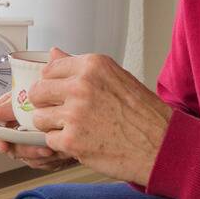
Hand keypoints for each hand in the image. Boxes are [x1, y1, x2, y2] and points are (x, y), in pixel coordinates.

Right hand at [0, 89, 77, 172]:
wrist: (72, 101)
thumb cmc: (47, 94)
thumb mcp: (28, 94)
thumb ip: (10, 105)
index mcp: (4, 118)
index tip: (2, 145)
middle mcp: (14, 134)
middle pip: (10, 149)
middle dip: (26, 150)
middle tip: (41, 148)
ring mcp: (28, 145)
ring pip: (28, 159)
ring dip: (42, 155)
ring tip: (54, 148)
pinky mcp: (44, 155)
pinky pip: (45, 163)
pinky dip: (53, 159)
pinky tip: (61, 151)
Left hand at [30, 47, 173, 185]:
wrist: (161, 145)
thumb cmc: (144, 114)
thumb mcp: (116, 77)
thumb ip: (82, 67)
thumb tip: (53, 53)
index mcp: (93, 65)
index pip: (50, 68)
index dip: (52, 83)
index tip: (57, 92)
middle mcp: (81, 85)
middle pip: (38, 91)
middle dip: (45, 104)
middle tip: (60, 112)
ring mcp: (75, 113)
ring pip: (39, 118)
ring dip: (52, 126)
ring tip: (72, 129)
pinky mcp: (72, 140)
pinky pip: (50, 141)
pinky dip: (62, 144)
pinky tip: (81, 142)